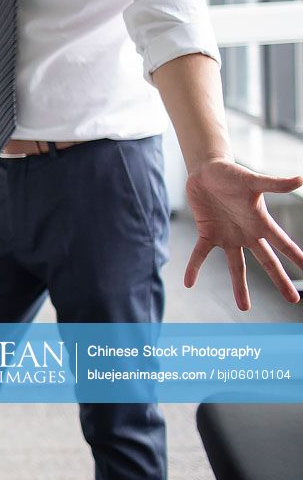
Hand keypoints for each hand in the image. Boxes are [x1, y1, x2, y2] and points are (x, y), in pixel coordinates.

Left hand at [183, 157, 302, 309]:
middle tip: (293, 300)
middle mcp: (247, 233)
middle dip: (279, 280)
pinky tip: (188, 283)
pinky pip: (201, 254)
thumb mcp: (253, 180)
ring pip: (236, 266)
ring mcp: (228, 236)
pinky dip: (194, 267)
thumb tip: (301, 179)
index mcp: (260, 222)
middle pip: (266, 261)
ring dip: (239, 286)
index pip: (283, 243)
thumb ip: (275, 184)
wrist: (207, 171)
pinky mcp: (208, 233)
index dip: (296, 257)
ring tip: (244, 308)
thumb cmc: (232, 173)